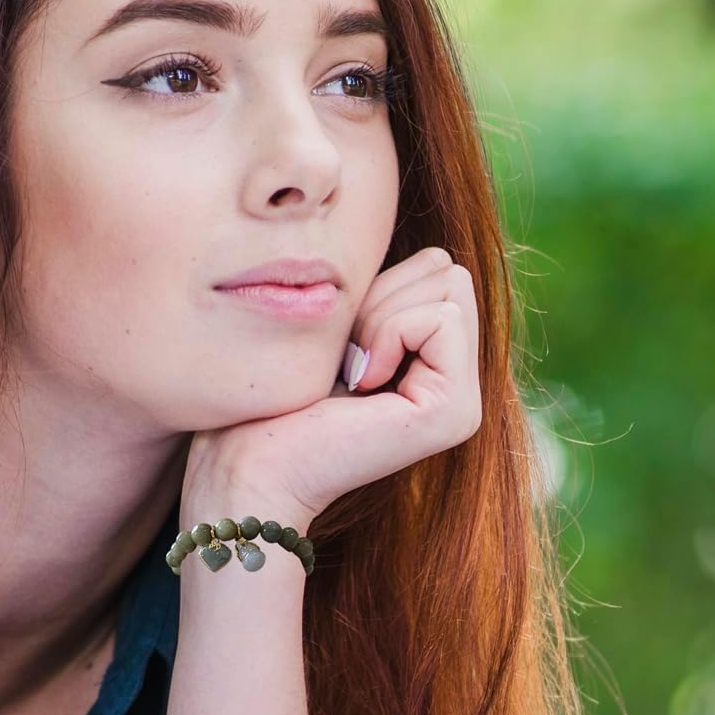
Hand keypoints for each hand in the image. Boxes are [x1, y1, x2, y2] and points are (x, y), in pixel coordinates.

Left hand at [184, 246, 481, 525]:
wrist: (250, 464)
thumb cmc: (275, 398)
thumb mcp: (337, 327)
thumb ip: (384, 293)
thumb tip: (426, 250)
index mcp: (435, 364)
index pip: (438, 266)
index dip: (378, 283)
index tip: (340, 341)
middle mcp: (458, 385)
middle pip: (448, 270)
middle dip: (382, 294)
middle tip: (345, 356)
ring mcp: (463, 403)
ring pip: (449, 285)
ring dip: (381, 315)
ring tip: (351, 370)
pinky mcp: (455, 412)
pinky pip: (442, 319)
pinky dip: (389, 334)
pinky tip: (361, 384)